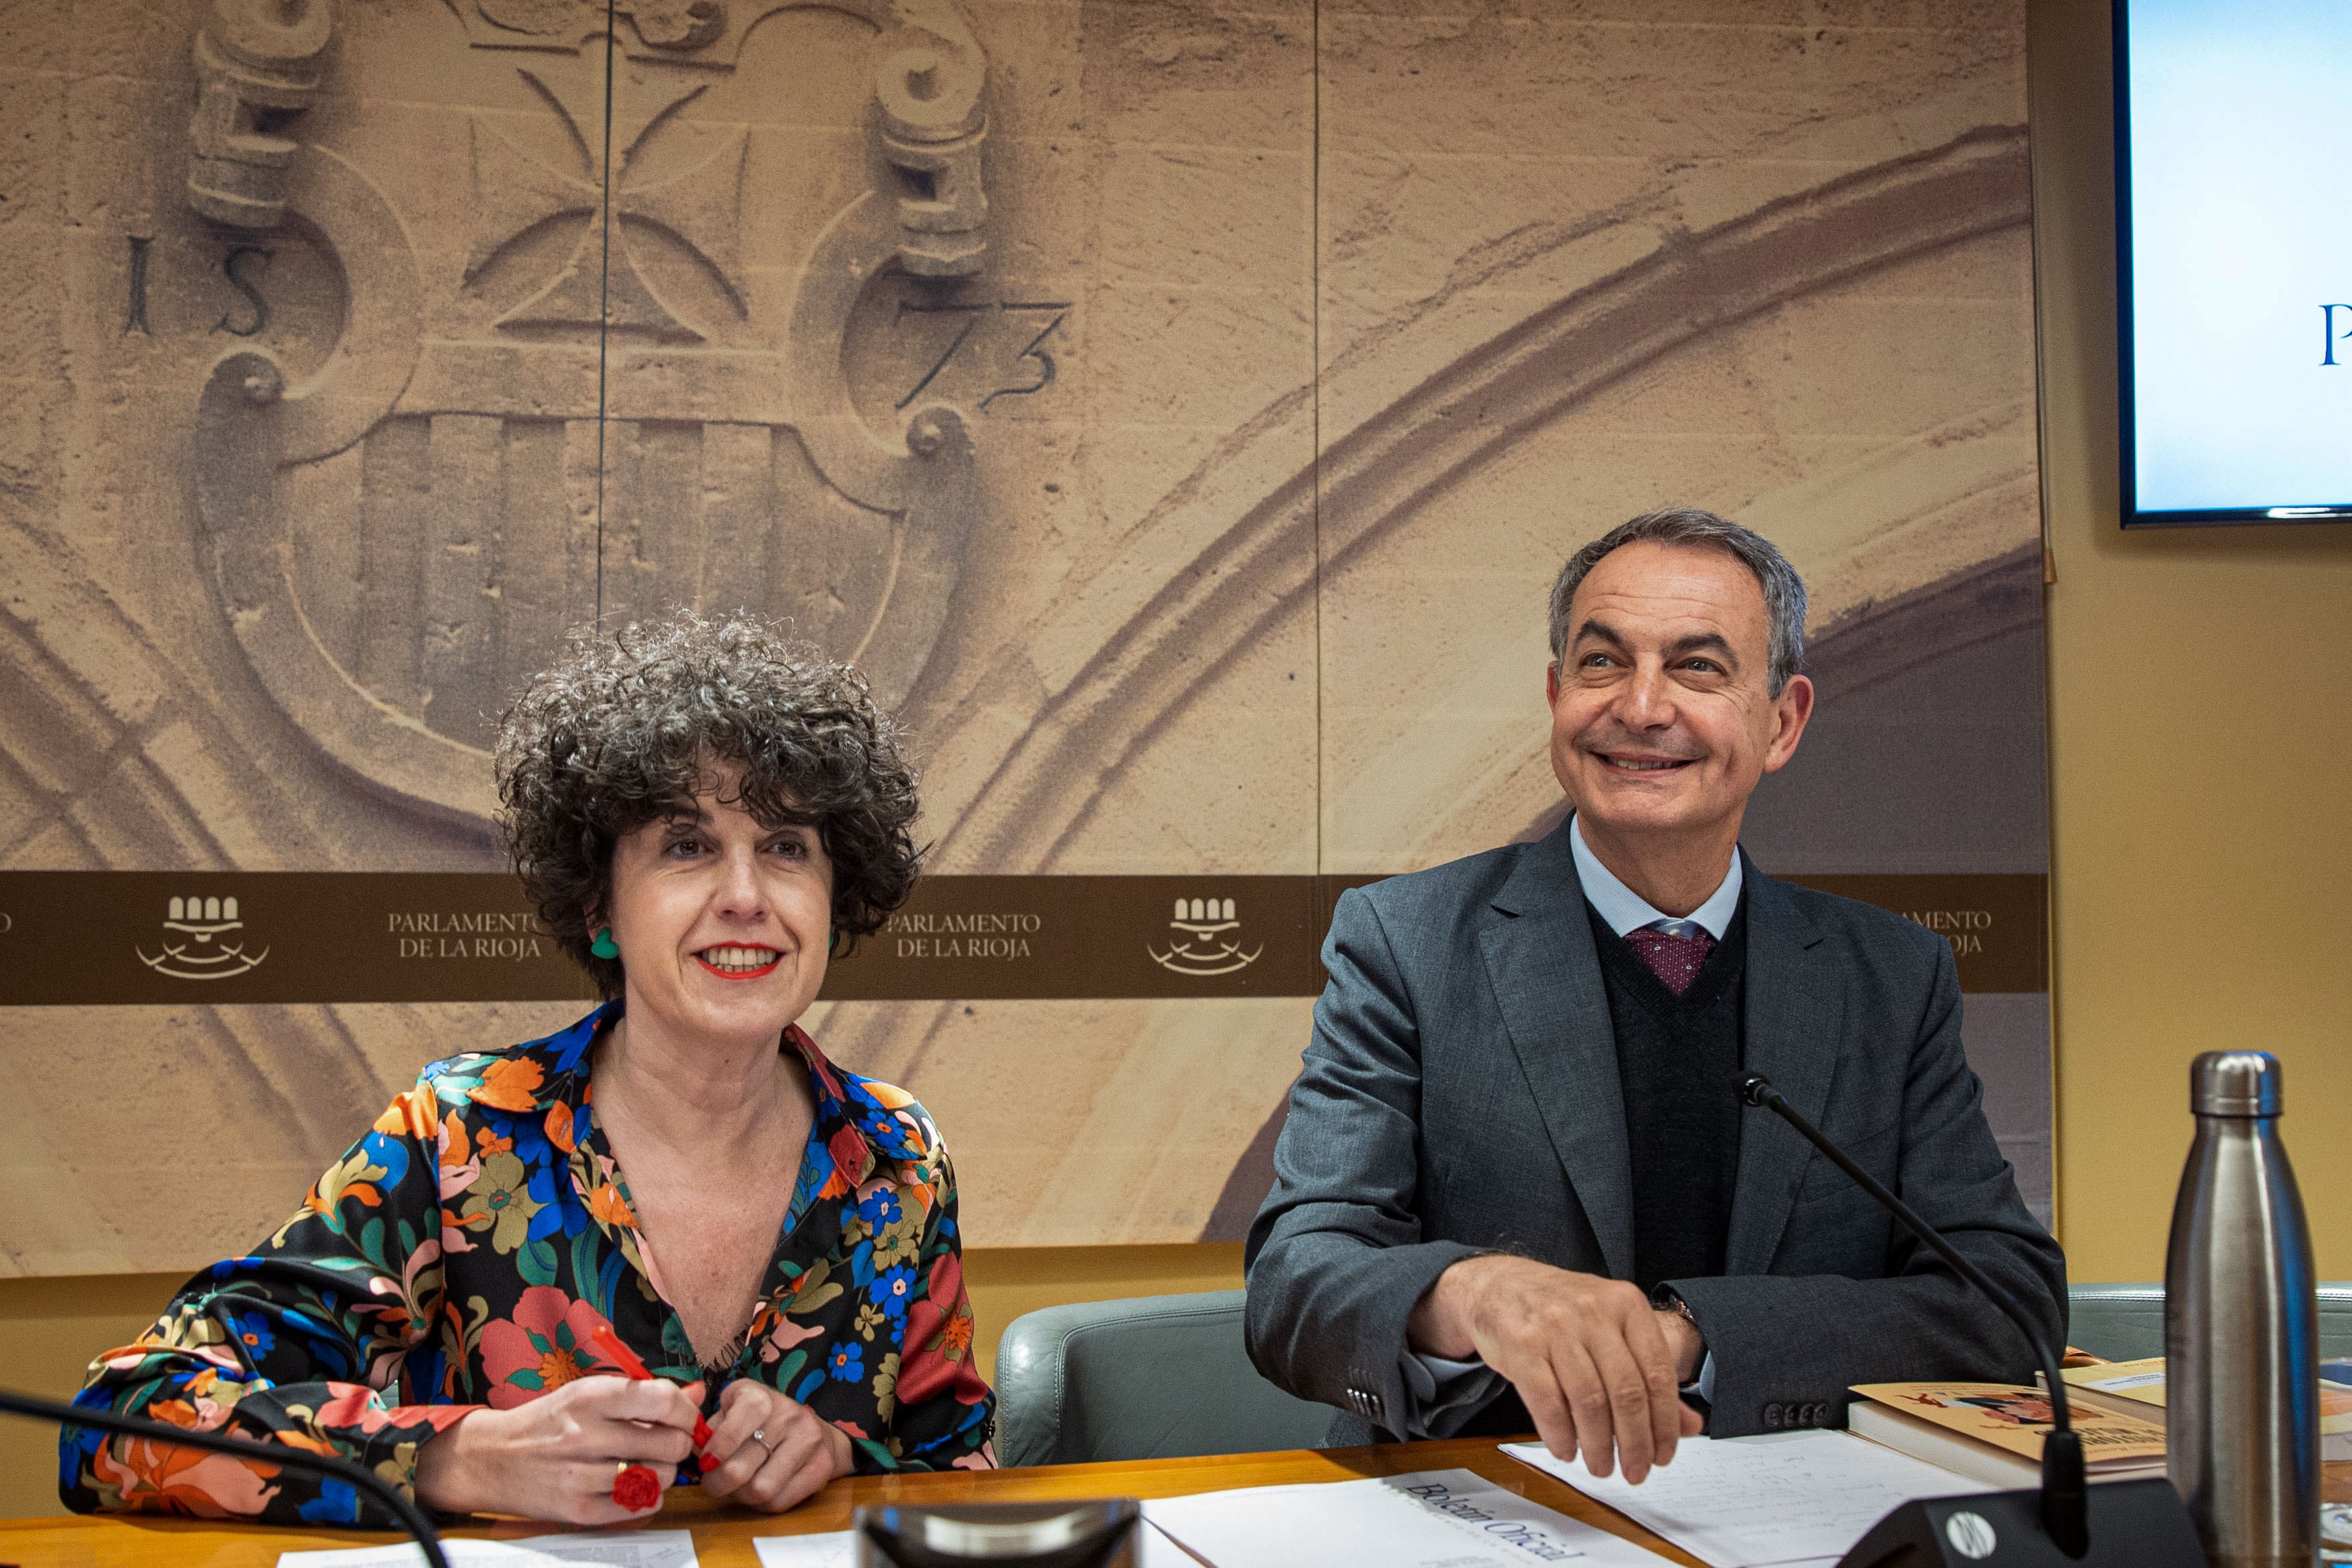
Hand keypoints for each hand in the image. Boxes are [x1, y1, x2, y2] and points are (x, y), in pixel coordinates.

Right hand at [413, 1376, 700, 1523]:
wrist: (494, 1458)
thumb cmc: (551, 1421)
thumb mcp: (590, 1393)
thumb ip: (645, 1393)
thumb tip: (700, 1392)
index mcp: (589, 1397)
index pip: (662, 1399)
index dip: (685, 1409)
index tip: (684, 1416)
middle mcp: (585, 1435)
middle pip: (670, 1442)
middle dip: (679, 1442)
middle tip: (667, 1441)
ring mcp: (581, 1476)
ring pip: (661, 1476)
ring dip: (664, 1469)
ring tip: (645, 1461)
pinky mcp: (579, 1510)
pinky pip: (643, 1506)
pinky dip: (649, 1495)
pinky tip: (634, 1483)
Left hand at [697, 1380, 851, 1512]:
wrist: (812, 1430)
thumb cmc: (759, 1424)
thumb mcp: (731, 1413)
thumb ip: (709, 1428)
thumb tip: (691, 1448)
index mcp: (761, 1396)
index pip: (743, 1417)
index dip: (720, 1445)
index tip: (705, 1462)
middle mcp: (789, 1414)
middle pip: (741, 1467)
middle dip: (717, 1483)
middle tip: (712, 1484)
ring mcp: (809, 1441)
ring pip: (760, 1489)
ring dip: (741, 1496)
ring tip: (737, 1488)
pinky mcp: (821, 1467)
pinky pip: (779, 1501)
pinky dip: (761, 1504)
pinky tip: (759, 1490)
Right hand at [1408, 1256, 1703, 1483]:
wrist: (1499, 1285)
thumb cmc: (1563, 1312)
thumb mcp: (1613, 1329)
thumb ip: (1650, 1375)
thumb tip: (1691, 1427)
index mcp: (1626, 1304)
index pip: (1657, 1373)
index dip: (1664, 1424)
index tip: (1663, 1456)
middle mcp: (1593, 1311)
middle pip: (1626, 1393)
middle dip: (1635, 1443)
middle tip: (1635, 1472)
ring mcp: (1555, 1327)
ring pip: (1589, 1402)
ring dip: (1598, 1446)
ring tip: (1601, 1467)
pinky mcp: (1522, 1346)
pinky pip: (1549, 1404)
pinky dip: (1561, 1436)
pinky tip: (1567, 1450)